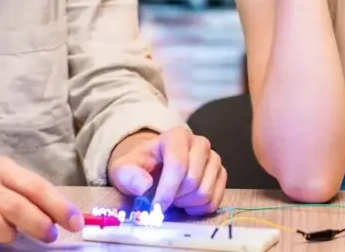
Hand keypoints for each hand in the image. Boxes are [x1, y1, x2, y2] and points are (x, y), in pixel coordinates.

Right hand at [0, 156, 82, 249]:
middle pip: (16, 207)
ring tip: (15, 235)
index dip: (58, 206)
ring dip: (11, 235)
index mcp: (2, 168)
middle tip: (50, 235)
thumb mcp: (7, 176)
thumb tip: (62, 215)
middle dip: (39, 224)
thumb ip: (31, 192)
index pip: (35, 186)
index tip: (75, 222)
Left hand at [107, 127, 226, 215]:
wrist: (151, 169)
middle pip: (193, 179)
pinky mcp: (221, 174)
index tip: (156, 207)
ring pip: (206, 191)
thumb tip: (144, 185)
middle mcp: (199, 143)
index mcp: (176, 136)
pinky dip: (200, 208)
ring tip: (174, 199)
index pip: (178, 163)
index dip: (167, 190)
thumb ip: (129, 176)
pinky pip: (216, 199)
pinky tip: (187, 204)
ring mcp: (213, 158)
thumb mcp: (123, 170)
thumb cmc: (138, 169)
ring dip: (187, 203)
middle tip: (163, 199)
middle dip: (175, 197)